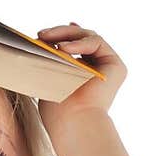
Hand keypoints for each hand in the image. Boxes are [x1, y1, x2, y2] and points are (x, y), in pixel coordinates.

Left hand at [35, 23, 127, 151]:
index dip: (61, 35)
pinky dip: (79, 42)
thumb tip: (43, 39)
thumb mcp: (48, 78)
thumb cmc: (57, 109)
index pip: (73, 47)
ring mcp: (107, 68)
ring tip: (49, 40)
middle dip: (60, 33)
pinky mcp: (115, 66)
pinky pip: (97, 42)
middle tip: (41, 34)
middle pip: (80, 39)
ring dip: (67, 34)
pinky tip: (64, 48)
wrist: (73, 122)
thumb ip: (49, 59)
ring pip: (87, 37)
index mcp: (82, 76)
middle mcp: (97, 71)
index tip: (43, 33)